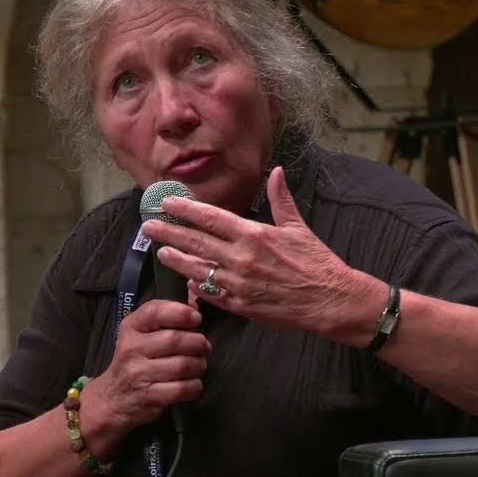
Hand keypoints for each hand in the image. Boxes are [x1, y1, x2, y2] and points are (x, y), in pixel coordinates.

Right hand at [79, 300, 209, 452]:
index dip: (181, 313)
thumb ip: (164, 318)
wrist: (113, 398)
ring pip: (182, 365)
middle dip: (198, 343)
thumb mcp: (140, 334)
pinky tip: (193, 383)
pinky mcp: (149, 396)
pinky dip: (195, 385)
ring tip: (199, 365)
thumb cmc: (134, 361)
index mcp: (131, 328)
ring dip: (199, 365)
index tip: (196, 319)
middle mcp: (132, 348)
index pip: (154, 311)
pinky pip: (182, 389)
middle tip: (204, 347)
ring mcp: (139, 374)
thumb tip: (194, 307)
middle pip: (173, 340)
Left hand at [142, 167, 384, 344]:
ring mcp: (238, 284)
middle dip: (169, 233)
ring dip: (176, 259)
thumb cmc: (316, 262)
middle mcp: (241, 258)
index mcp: (253, 234)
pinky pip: (210, 294)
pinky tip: (185, 280)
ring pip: (197, 269)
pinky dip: (196, 285)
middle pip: (195, 242)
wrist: (329, 300)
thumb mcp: (298, 227)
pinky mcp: (240, 306)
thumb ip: (280, 199)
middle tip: (148, 226)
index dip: (185, 209)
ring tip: (160, 251)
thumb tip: (276, 171)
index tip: (167, 202)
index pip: (210, 218)